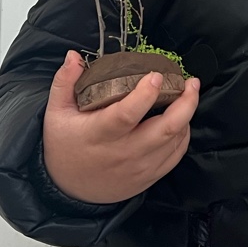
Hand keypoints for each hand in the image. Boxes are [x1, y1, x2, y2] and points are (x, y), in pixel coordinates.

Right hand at [42, 49, 200, 204]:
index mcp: (99, 134)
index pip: (126, 115)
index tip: (156, 75)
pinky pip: (175, 155)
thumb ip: (64, 82)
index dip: (145, 95)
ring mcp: (139, 167)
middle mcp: (123, 152)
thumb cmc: (64, 146)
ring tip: (188, 94)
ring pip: (175, 140)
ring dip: (186, 116)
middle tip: (191, 82)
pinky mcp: (149, 177)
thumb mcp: (56, 113)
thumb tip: (74, 56)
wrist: (69, 190)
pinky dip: (183, 135)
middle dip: (185, 103)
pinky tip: (182, 119)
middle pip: (164, 129)